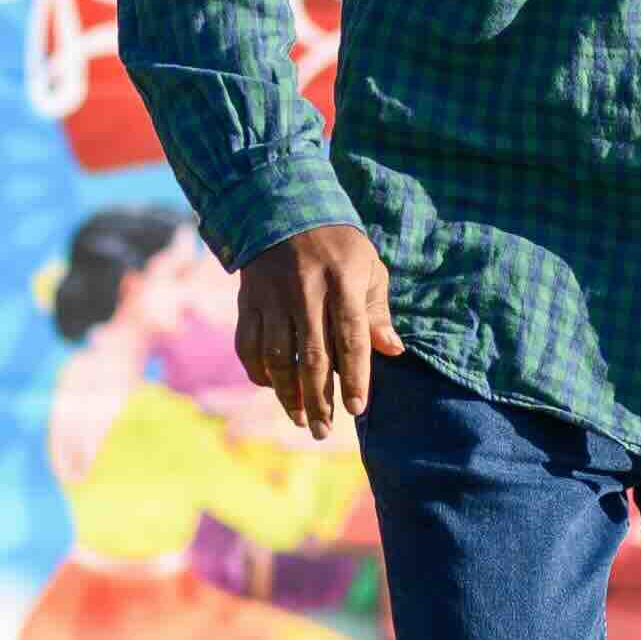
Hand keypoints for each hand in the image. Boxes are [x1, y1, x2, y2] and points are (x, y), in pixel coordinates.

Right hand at [235, 223, 403, 439]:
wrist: (282, 207)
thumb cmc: (337, 245)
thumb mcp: (368, 267)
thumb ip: (377, 312)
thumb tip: (393, 351)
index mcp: (343, 279)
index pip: (350, 336)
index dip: (355, 375)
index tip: (357, 409)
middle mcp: (305, 289)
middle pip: (312, 355)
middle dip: (319, 399)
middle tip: (324, 432)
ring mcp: (272, 295)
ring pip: (276, 356)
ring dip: (288, 393)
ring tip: (300, 419)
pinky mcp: (247, 299)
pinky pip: (247, 344)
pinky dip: (258, 372)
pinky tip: (272, 388)